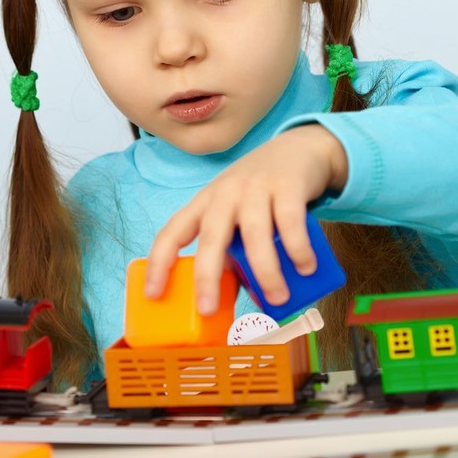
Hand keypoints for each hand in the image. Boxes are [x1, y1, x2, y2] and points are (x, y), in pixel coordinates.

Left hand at [144, 124, 347, 314]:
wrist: (299, 148)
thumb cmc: (260, 192)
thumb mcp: (236, 215)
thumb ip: (229, 250)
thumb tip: (225, 296)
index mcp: (206, 203)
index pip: (173, 231)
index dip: (159, 262)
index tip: (152, 294)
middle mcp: (225, 193)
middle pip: (210, 235)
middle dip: (205, 275)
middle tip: (208, 309)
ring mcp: (256, 187)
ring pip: (253, 232)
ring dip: (265, 269)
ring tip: (278, 298)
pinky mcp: (287, 184)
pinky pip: (289, 220)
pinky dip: (298, 248)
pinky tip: (306, 267)